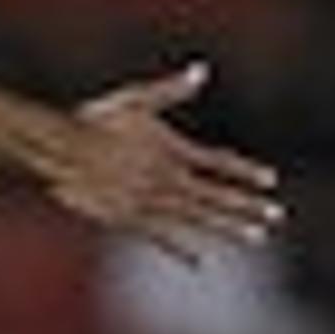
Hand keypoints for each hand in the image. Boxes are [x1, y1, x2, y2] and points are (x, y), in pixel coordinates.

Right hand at [45, 61, 286, 261]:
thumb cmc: (93, 121)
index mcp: (172, 150)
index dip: (246, 171)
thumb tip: (202, 70)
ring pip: (197, 218)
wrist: (57, 151)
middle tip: (277, 217)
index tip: (271, 180)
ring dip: (228, 227)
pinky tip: (199, 263)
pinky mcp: (127, 218)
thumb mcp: (134, 99)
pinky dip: (180, 250)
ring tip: (256, 238)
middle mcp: (167, 179)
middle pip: (217, 195)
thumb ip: (170, 90)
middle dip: (248, 206)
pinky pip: (160, 237)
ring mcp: (149, 201)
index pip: (220, 162)